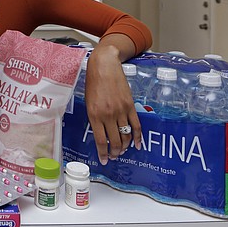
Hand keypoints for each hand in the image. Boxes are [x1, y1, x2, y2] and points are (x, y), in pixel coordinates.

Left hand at [83, 37, 141, 164]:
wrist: (104, 66)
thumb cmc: (93, 83)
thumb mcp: (89, 102)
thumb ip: (95, 118)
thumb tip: (101, 132)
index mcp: (94, 115)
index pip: (100, 141)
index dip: (103, 153)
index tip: (104, 160)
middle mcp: (108, 115)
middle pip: (114, 141)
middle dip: (115, 152)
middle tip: (114, 156)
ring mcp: (120, 111)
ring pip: (126, 135)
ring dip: (125, 146)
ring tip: (123, 151)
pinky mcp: (130, 106)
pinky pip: (136, 125)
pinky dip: (138, 137)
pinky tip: (138, 144)